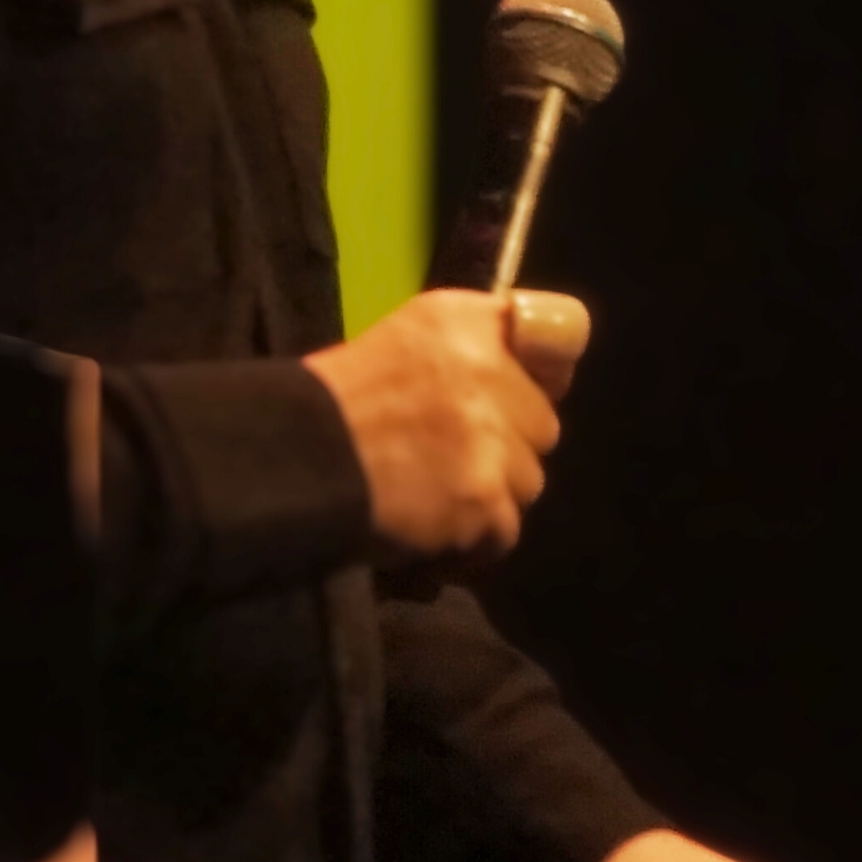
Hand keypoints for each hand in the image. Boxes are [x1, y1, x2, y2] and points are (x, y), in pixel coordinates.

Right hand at [303, 287, 585, 567]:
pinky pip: (504, 531)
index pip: (565, 330)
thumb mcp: (407, 337)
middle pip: (543, 425)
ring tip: (438, 494)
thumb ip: (471, 346)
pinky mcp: (484, 499)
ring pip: (529, 481)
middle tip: (454, 455)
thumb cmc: (341, 399)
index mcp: (466, 322)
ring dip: (491, 495)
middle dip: (509, 445)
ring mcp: (491, 439)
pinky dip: (473, 540)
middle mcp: (490, 372)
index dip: (546, 369)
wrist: (296, 456)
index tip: (519, 392)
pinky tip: (435, 527)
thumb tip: (540, 372)